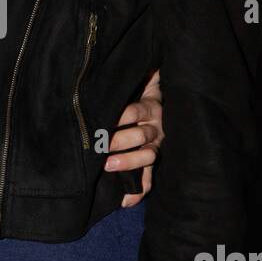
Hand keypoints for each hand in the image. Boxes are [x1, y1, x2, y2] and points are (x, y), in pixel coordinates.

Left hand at [105, 66, 162, 207]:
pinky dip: (137, 192)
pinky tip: (125, 202)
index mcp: (151, 107)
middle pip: (140, 135)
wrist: (160, 104)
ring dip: (128, 162)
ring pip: (146, 156)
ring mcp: (155, 146)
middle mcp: (155, 128)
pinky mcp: (152, 162)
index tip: (107, 118)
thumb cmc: (138, 91)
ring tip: (108, 166)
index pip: (136, 110)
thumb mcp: (138, 81)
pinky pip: (148, 180)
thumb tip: (141, 58)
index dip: (122, 115)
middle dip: (120, 141)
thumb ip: (139, 73)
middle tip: (101, 146)